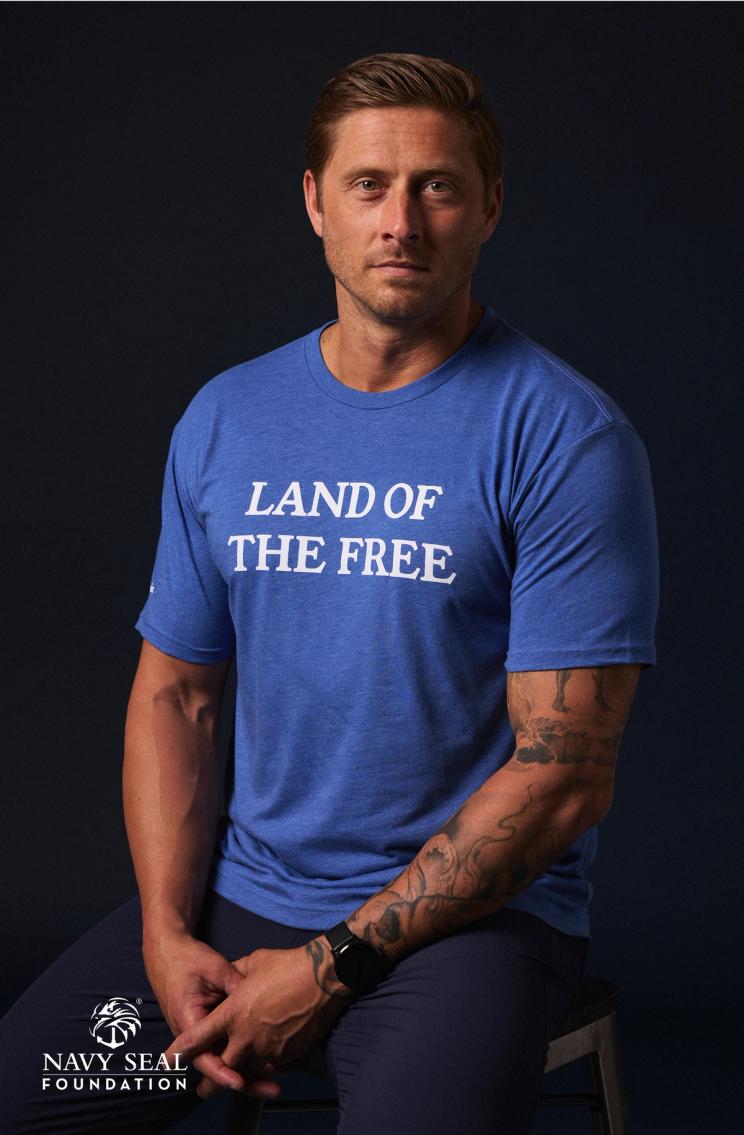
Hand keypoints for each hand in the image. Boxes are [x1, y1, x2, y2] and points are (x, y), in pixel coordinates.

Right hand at [143, 929, 278, 1098]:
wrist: (167, 951)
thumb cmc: (187, 959)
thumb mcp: (214, 968)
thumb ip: (236, 987)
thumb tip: (263, 1001)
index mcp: (187, 1022)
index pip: (204, 1058)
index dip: (223, 1072)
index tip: (241, 1082)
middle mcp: (191, 1034)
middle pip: (217, 1066)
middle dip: (243, 1080)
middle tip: (271, 1089)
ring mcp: (199, 1033)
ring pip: (222, 1059)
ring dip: (245, 1070)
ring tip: (273, 1082)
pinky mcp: (207, 1027)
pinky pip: (222, 1046)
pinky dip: (241, 1054)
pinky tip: (266, 1058)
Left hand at [164, 939, 351, 1098]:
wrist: (323, 976)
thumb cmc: (287, 965)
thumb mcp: (254, 963)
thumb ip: (236, 977)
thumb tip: (233, 982)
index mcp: (232, 1013)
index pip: (198, 1039)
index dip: (180, 1052)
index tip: (169, 1060)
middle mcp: (245, 1037)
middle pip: (220, 1069)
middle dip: (210, 1082)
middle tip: (202, 1091)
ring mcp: (267, 1049)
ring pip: (246, 1071)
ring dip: (240, 1075)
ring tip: (235, 1082)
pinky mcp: (287, 1054)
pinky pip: (269, 1066)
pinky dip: (264, 1066)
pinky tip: (265, 1064)